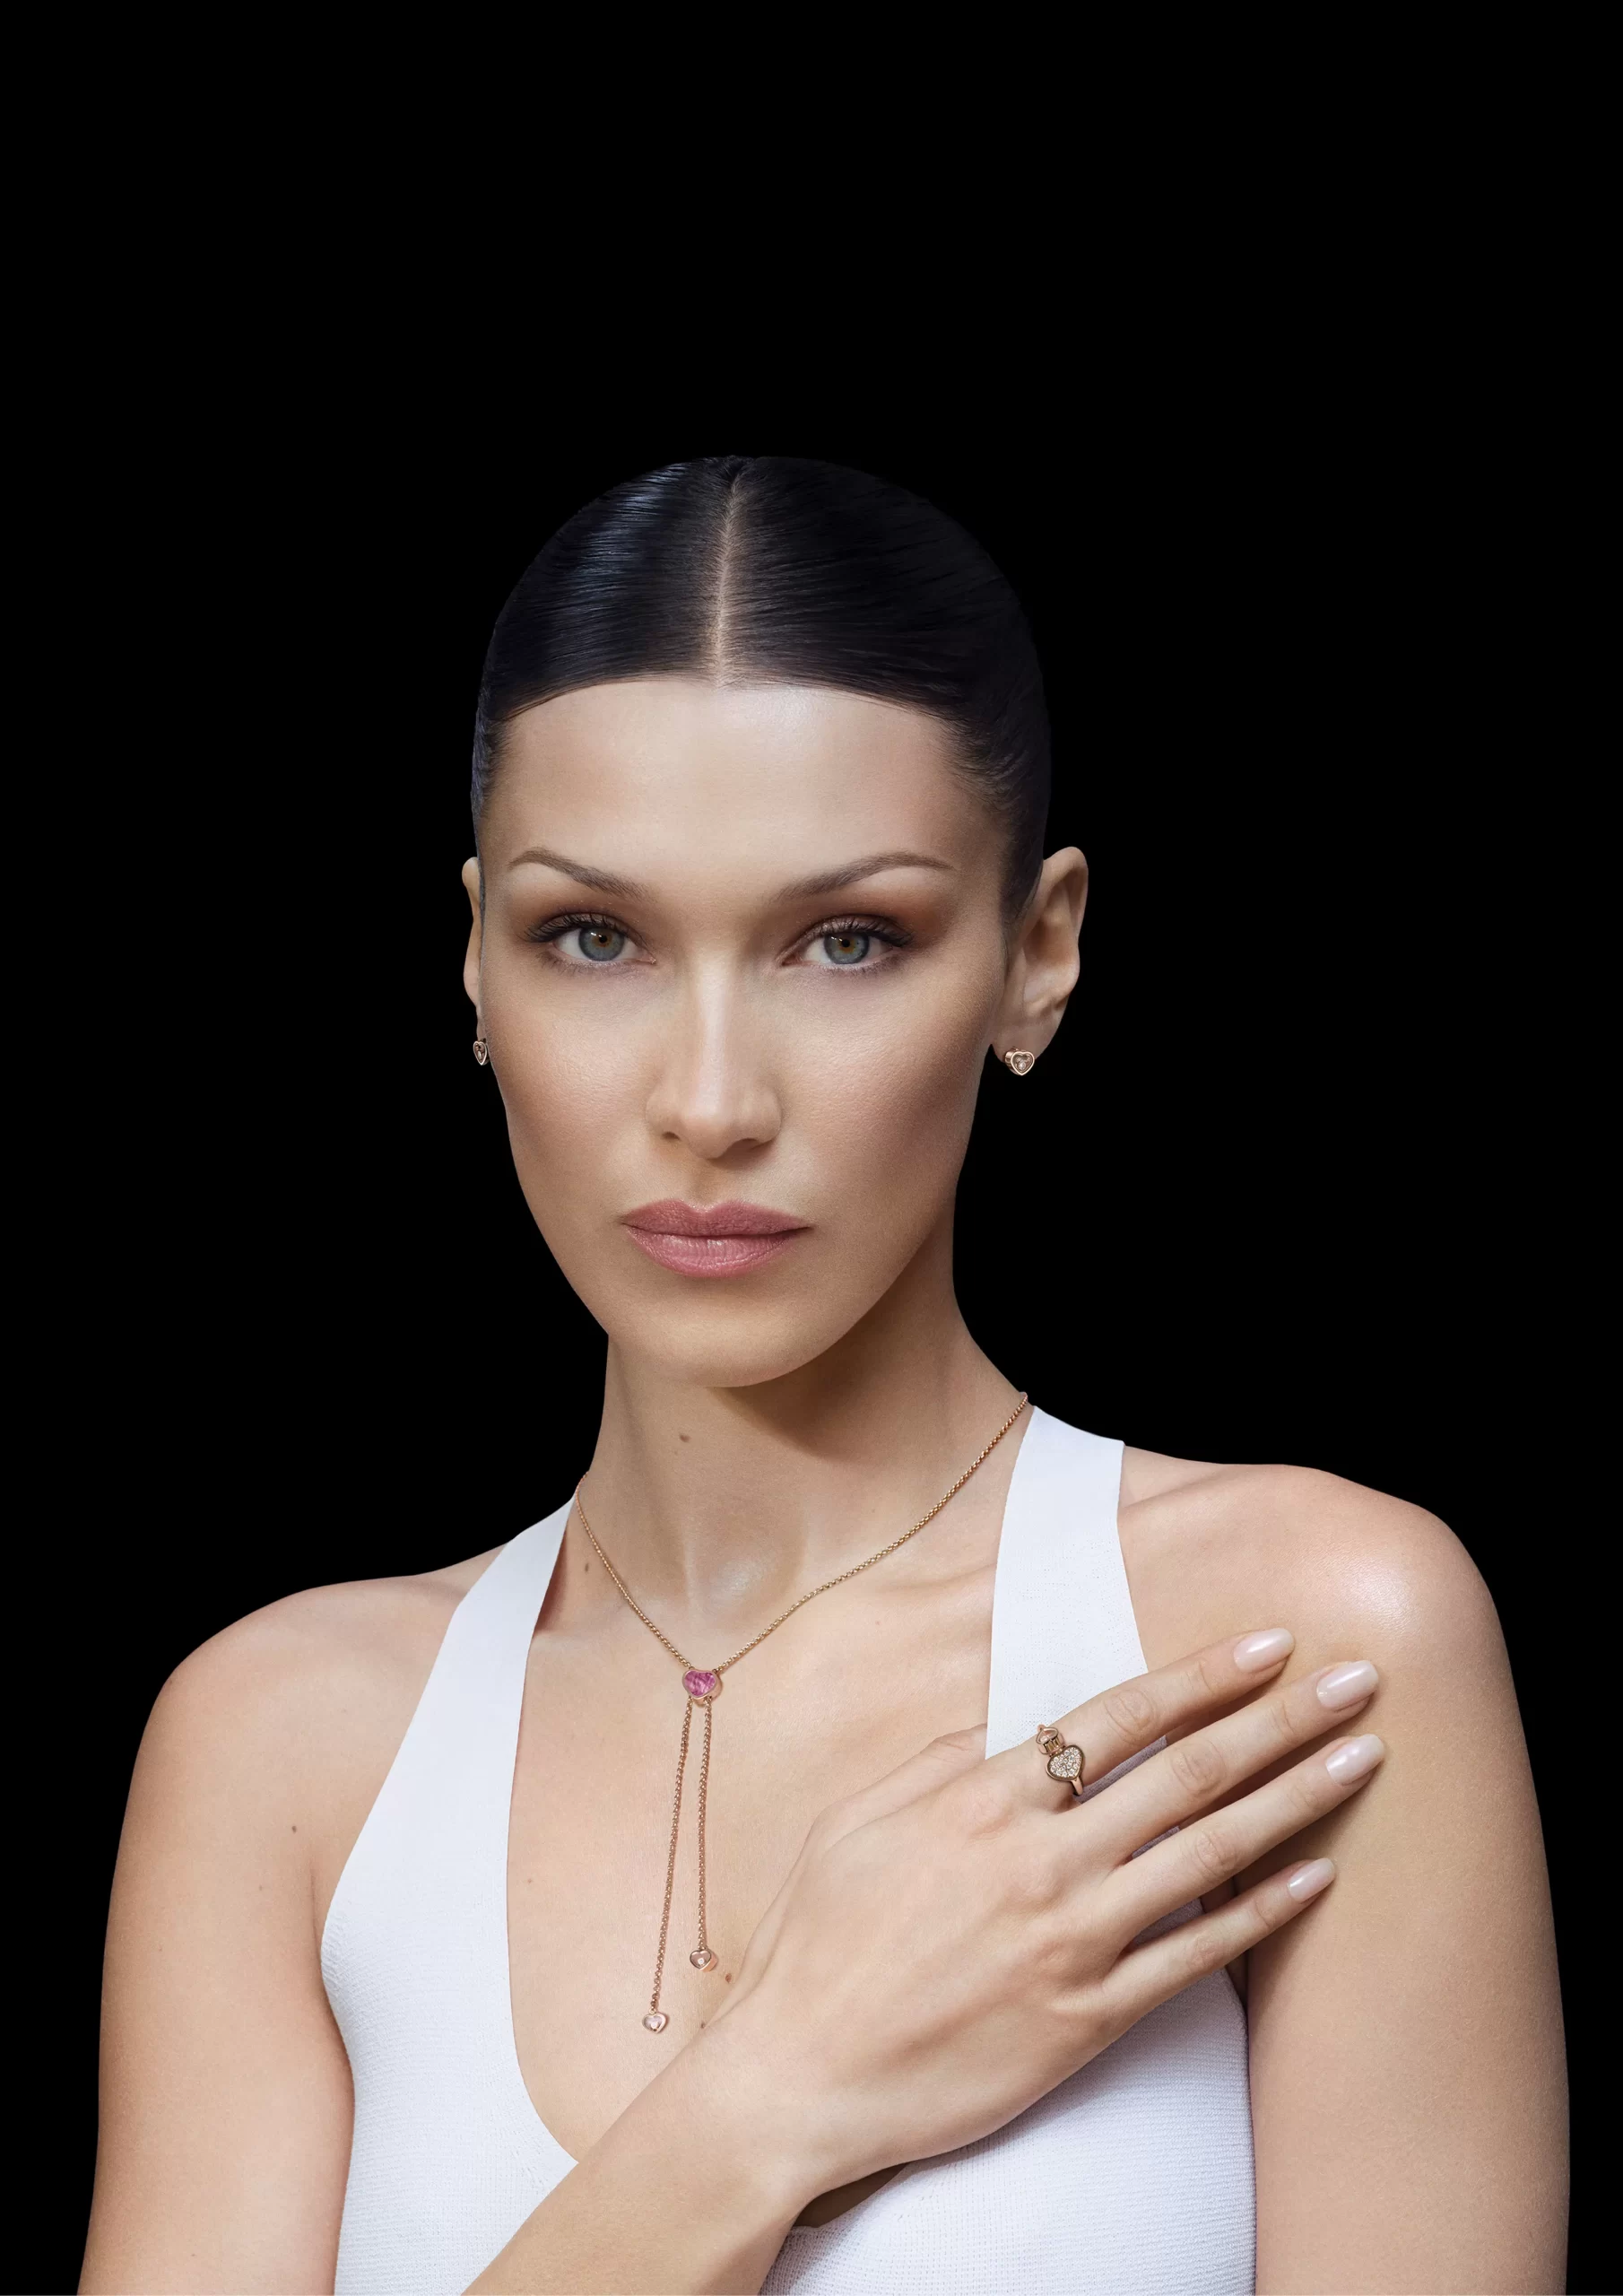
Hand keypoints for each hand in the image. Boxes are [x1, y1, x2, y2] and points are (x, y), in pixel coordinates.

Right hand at [701, 1630, 1383, 2202]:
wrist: (799, 2077)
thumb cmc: (816, 1944)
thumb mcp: (855, 1821)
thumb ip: (937, 1762)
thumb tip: (1002, 1724)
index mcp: (981, 1801)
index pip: (1117, 1719)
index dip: (1202, 1676)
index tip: (1268, 1642)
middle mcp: (1040, 1863)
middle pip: (1189, 1773)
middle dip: (1282, 1718)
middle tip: (1356, 1676)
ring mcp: (1071, 1943)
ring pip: (1211, 1854)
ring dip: (1297, 1798)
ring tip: (1365, 1756)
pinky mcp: (1087, 2021)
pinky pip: (1195, 1957)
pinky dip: (1261, 1914)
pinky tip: (1316, 1878)